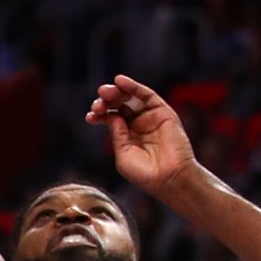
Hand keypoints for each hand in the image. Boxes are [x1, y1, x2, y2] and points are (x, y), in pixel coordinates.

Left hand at [87, 75, 197, 197]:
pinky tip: (120, 81)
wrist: (170, 179)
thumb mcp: (124, 155)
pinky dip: (134, 86)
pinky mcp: (163, 113)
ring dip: (117, 92)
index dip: (100, 114)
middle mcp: (139, 124)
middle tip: (98, 102)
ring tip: (105, 91)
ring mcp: (151, 118)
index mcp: (127, 136)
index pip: (111, 118)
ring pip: (132, 98)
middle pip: (120, 105)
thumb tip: (112, 115)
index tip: (90, 116)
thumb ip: (118, 135)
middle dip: (107, 101)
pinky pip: (147, 95)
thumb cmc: (146, 174)